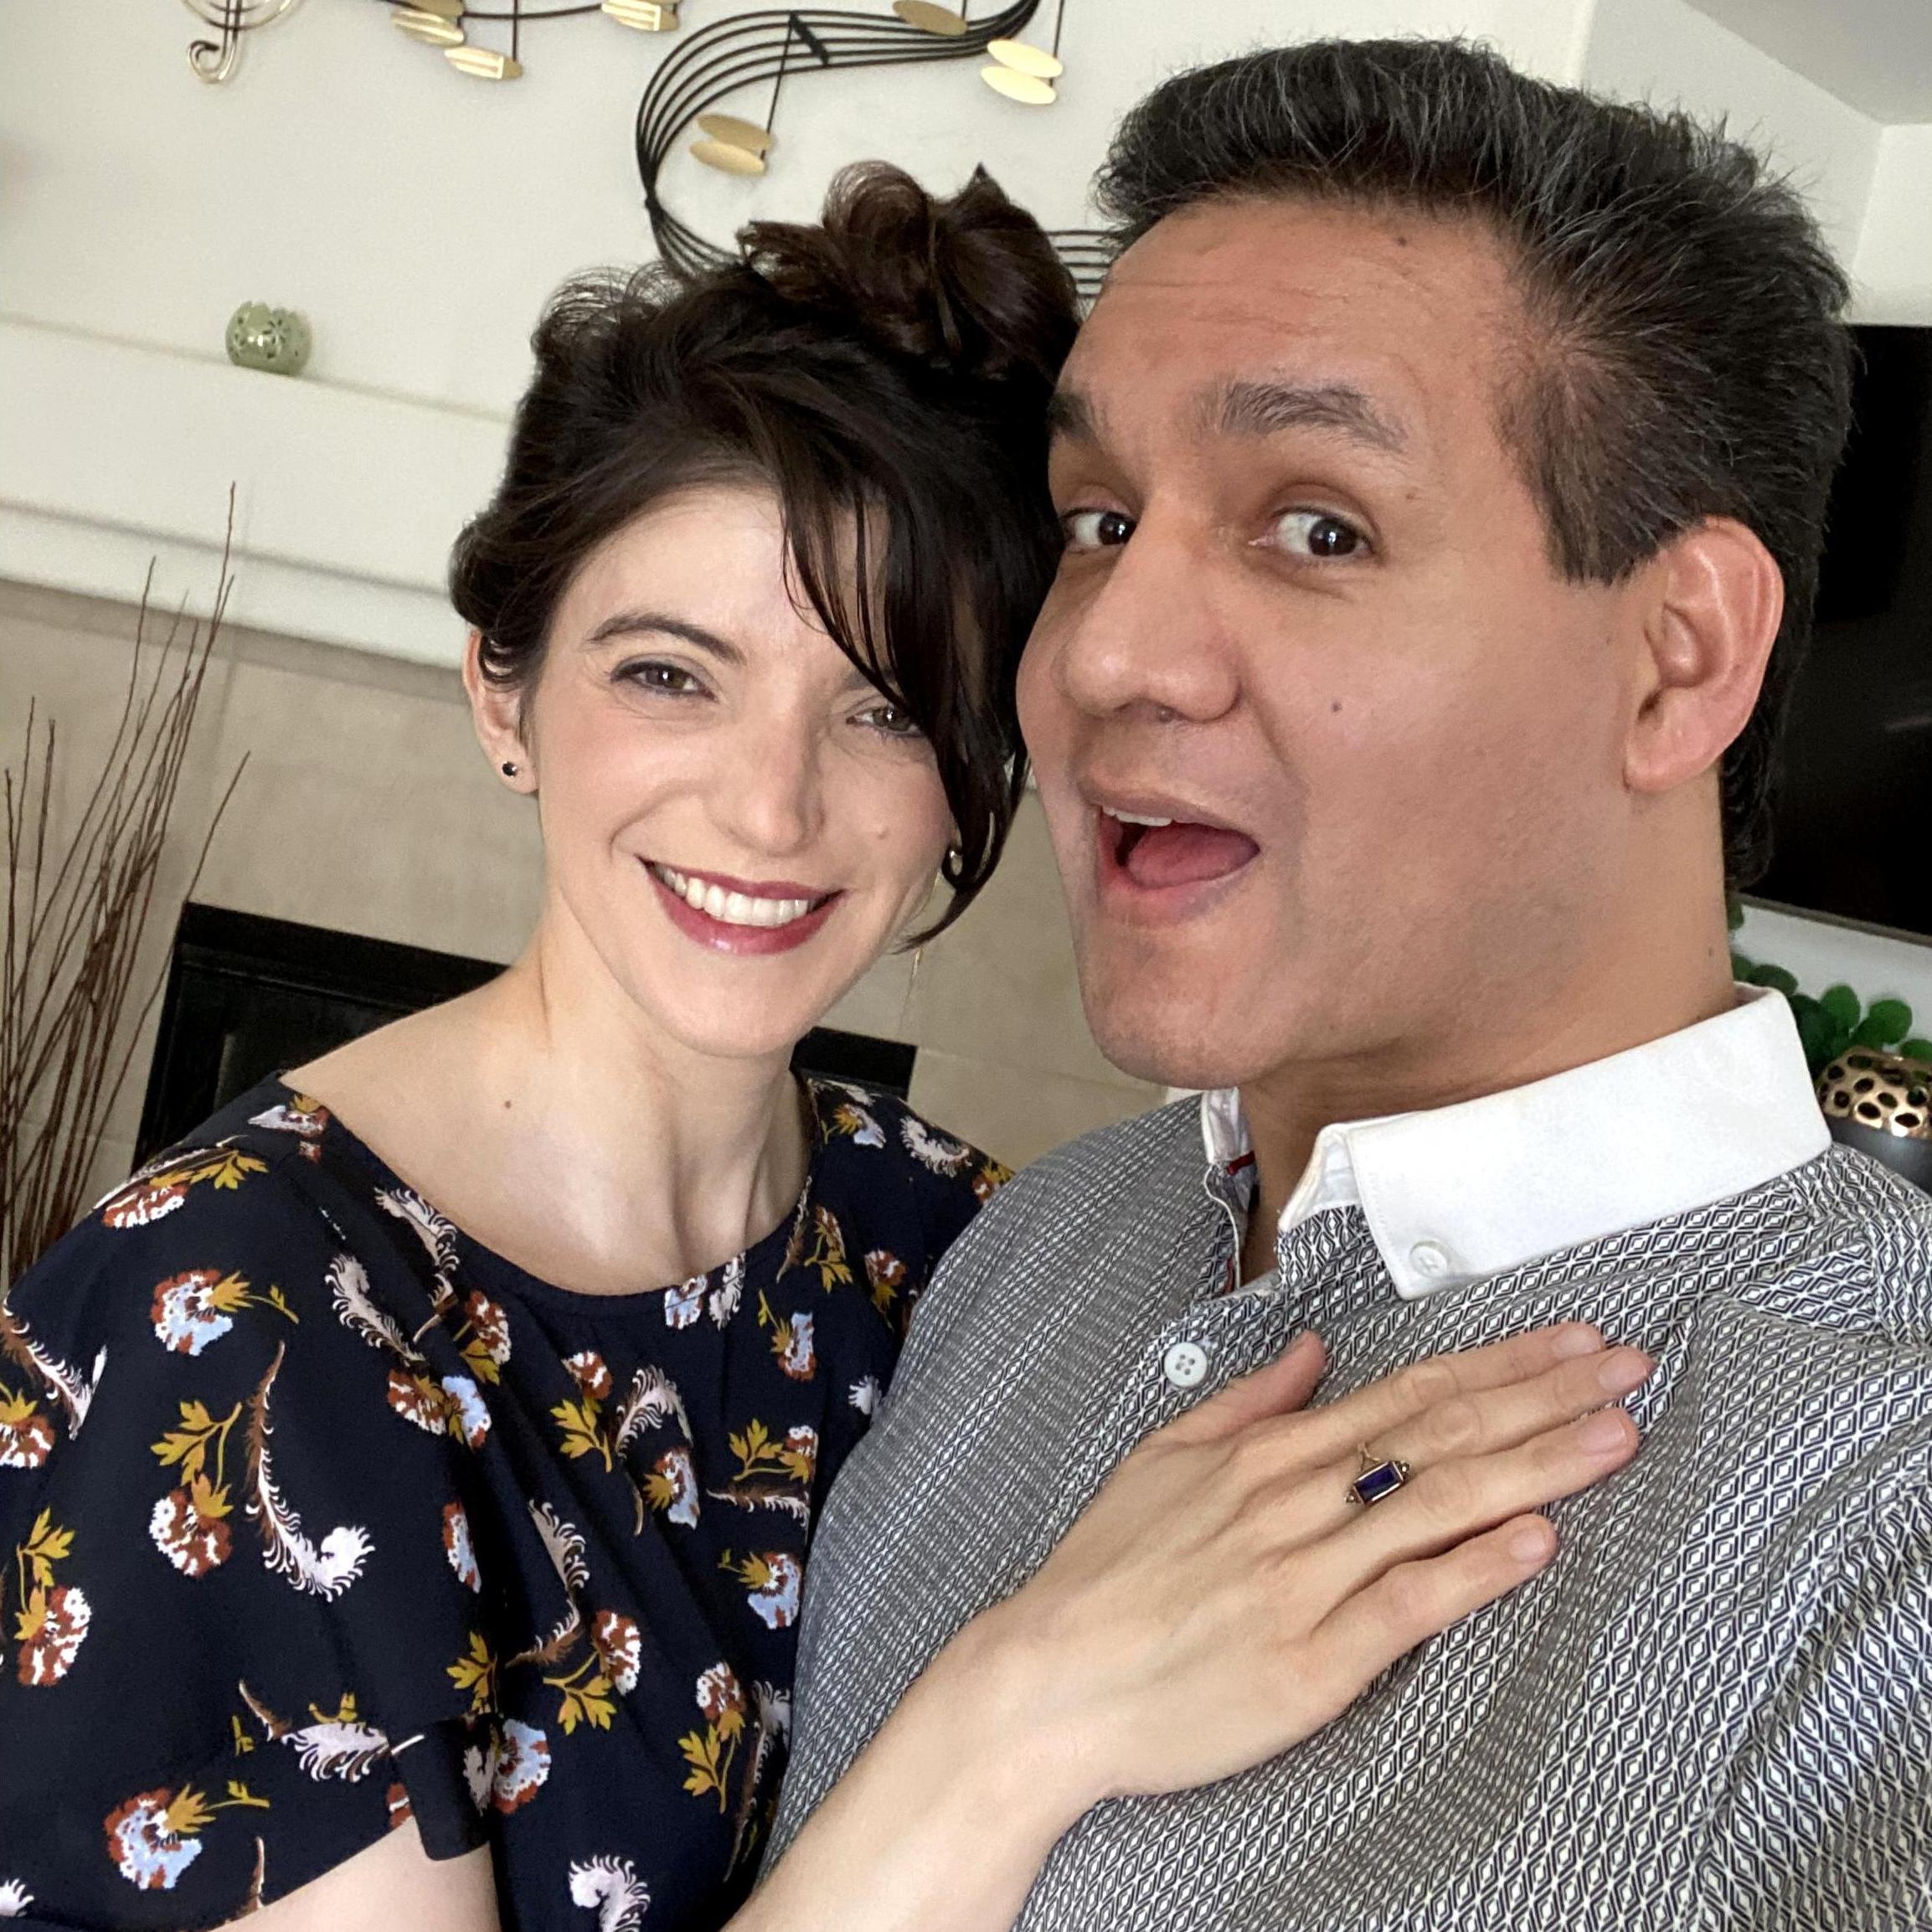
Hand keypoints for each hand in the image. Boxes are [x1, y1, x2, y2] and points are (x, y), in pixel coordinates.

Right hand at [953, 1322, 1648, 1806]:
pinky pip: (1409, 1605)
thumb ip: (1250, 1401)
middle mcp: (1297, 1502)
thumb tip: (1315, 1351)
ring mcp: (1307, 1578)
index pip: (1410, 1394)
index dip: (1502, 1366)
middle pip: (1443, 1435)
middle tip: (1629, 1368)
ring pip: (1440, 1506)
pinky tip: (1539, 1543)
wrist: (1048, 1679)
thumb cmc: (1103, 1572)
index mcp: (1269, 1454)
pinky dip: (1477, 1570)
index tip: (1573, 1342)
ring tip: (1617, 1437)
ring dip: (1539, 1468)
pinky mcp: (1312, 1659)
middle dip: (1545, 1397)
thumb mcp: (1163, 1458)